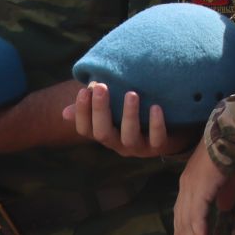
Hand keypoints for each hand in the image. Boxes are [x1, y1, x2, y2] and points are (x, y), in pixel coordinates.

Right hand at [62, 83, 184, 157]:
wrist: (169, 131)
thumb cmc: (134, 116)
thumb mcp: (114, 111)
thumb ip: (93, 108)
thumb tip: (65, 112)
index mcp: (104, 133)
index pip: (85, 129)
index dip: (82, 113)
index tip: (84, 90)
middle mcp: (118, 144)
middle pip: (103, 133)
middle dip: (100, 110)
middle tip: (100, 86)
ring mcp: (138, 148)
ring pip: (129, 137)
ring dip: (129, 115)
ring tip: (131, 94)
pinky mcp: (159, 146)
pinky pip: (157, 139)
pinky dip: (156, 124)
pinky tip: (156, 107)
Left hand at [172, 137, 234, 234]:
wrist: (231, 133)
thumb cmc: (232, 150)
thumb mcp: (227, 177)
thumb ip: (224, 194)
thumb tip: (224, 208)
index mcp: (190, 182)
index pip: (181, 213)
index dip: (180, 233)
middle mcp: (185, 188)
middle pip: (184, 223)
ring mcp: (191, 189)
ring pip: (190, 225)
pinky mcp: (200, 191)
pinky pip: (198, 220)